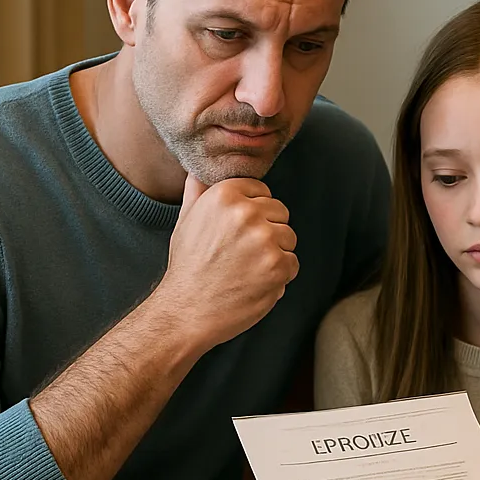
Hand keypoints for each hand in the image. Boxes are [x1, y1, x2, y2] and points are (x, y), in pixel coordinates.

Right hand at [155, 174, 298, 350]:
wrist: (186, 311)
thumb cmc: (188, 266)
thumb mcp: (186, 220)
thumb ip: (199, 191)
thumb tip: (199, 169)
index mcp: (225, 194)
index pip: (262, 191)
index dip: (254, 213)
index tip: (238, 232)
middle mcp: (246, 212)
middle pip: (280, 212)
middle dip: (267, 232)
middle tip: (241, 254)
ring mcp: (264, 239)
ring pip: (289, 237)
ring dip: (275, 254)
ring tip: (246, 269)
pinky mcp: (278, 265)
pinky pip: (292, 263)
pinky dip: (279, 276)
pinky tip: (255, 283)